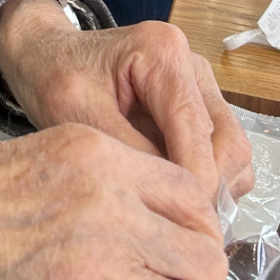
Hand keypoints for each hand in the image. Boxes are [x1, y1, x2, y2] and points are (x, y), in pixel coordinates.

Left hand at [0, 0, 254, 201]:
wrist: (47, 56)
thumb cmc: (54, 76)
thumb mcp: (74, 111)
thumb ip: (124, 149)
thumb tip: (168, 195)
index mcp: (163, 52)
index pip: (195, 128)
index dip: (193, 182)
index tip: (177, 223)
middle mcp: (193, 67)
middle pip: (227, 143)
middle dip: (206, 191)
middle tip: (175, 228)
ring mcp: (202, 88)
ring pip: (232, 152)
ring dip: (212, 190)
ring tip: (171, 215)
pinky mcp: (201, 109)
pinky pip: (223, 155)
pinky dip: (208, 182)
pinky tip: (172, 198)